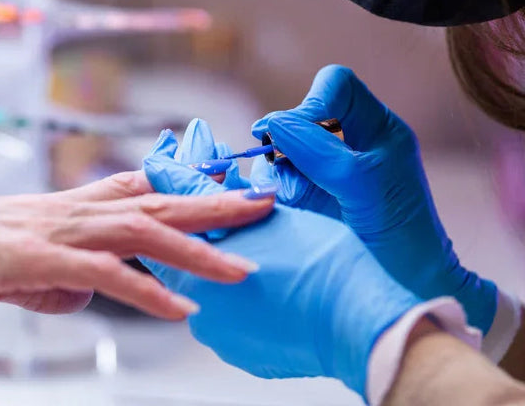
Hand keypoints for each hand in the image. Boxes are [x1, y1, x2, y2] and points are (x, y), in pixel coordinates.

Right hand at [0, 169, 271, 319]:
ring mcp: (56, 229)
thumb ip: (59, 275)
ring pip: (143, 230)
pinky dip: (147, 292)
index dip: (188, 183)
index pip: (140, 187)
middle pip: (158, 198)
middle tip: (264, 203)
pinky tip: (180, 309)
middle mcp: (70, 208)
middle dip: (216, 202)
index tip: (231, 183)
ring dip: (198, 248)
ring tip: (242, 267)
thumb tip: (87, 292)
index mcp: (67, 207)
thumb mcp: (18, 265)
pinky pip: (104, 274)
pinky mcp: (36, 256)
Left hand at [141, 125, 420, 396]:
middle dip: (214, 237)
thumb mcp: (260, 214)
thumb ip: (202, 193)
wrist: (361, 323)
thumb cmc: (320, 264)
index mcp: (193, 277)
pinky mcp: (251, 356)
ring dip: (233, 268)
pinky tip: (282, 282)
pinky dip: (254, 298)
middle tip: (251, 218)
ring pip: (219, 291)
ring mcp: (227, 341)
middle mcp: (201, 315)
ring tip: (274, 251)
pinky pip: (242, 318)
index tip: (203, 188)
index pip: (167, 234)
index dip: (185, 206)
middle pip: (192, 264)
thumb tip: (162, 168)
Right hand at [250, 65, 497, 332]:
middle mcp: (350, 144)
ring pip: (283, 149)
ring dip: (276, 167)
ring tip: (286, 193)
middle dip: (287, 138)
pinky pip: (276, 178)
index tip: (295, 134)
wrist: (405, 288)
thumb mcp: (360, 182)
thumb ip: (318, 148)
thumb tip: (274, 123)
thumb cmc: (398, 233)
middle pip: (303, 116)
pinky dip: (272, 188)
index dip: (312, 100)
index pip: (336, 85)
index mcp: (376, 128)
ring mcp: (327, 173)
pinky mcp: (308, 200)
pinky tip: (283, 205)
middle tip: (279, 161)